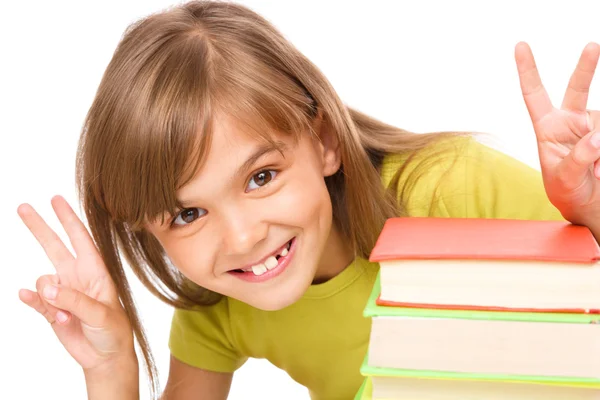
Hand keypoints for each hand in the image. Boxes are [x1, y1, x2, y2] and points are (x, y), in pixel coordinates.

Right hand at [17, 195, 135, 372]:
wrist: (105, 357)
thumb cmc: (114, 331)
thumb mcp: (101, 314)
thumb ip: (75, 300)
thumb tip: (46, 287)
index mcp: (96, 272)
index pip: (80, 239)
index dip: (69, 218)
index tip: (56, 199)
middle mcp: (77, 277)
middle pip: (54, 246)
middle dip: (40, 227)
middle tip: (23, 207)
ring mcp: (62, 293)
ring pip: (42, 280)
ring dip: (49, 297)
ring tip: (68, 317)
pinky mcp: (51, 310)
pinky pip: (34, 299)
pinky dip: (31, 299)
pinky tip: (28, 297)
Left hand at [515, 42, 599, 226]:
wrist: (588, 203)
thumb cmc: (566, 191)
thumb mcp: (564, 179)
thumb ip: (578, 158)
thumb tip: (597, 137)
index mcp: (547, 128)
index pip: (534, 94)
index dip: (527, 70)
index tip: (520, 45)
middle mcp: (569, 121)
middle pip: (577, 88)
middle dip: (585, 67)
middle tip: (591, 46)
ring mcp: (591, 125)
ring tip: (597, 173)